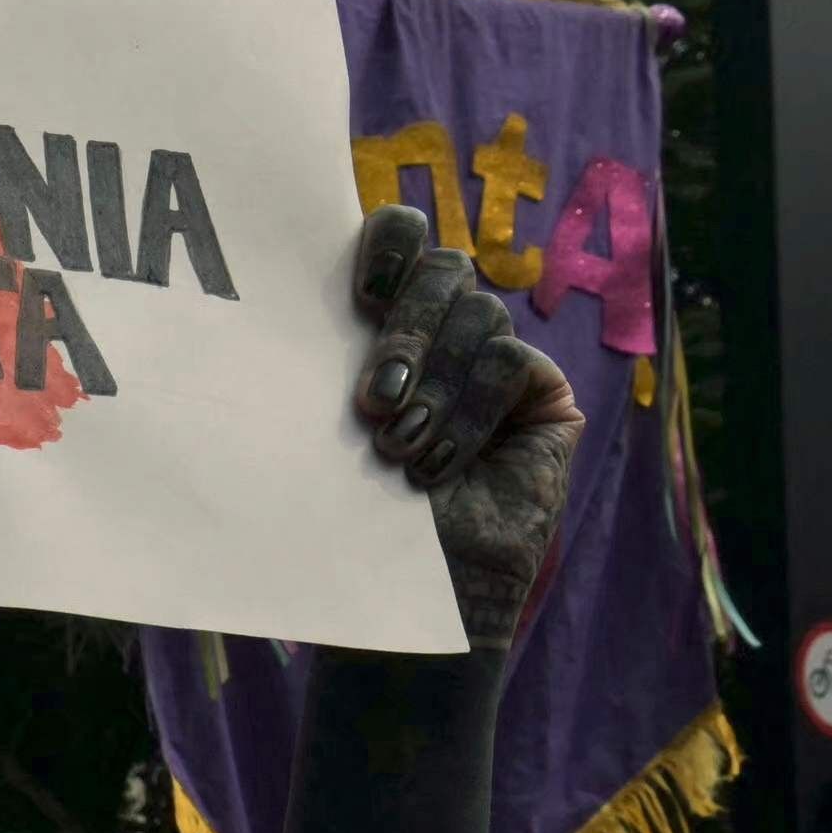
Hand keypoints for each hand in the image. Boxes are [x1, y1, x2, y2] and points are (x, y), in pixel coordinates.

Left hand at [347, 204, 577, 652]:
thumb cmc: (345, 514)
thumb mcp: (325, 424)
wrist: (394, 593)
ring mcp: (496, 358)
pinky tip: (439, 464)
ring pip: (479, 313)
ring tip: (398, 451)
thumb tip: (290, 291)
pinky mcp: (541, 395)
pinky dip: (470, 411)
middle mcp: (444, 331)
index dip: (389, 242)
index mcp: (384, 321)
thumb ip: (329, 355)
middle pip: (443, 268)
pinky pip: (510, 360)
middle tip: (374, 400)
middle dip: (407, 330)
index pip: (399, 238)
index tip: (361, 293)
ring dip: (434, 385)